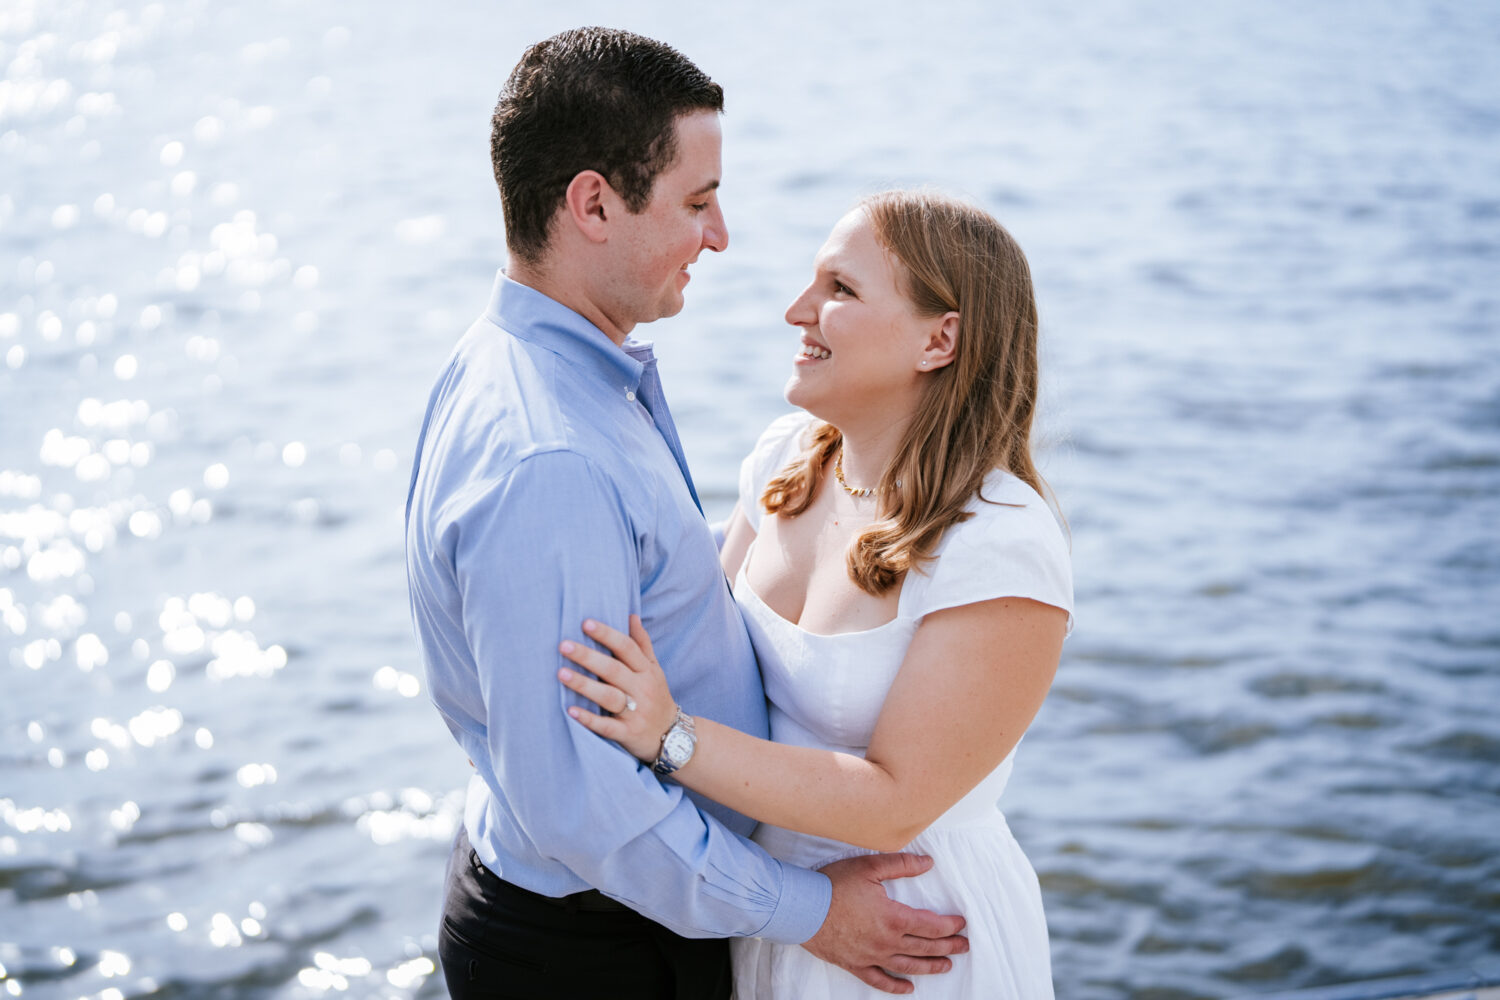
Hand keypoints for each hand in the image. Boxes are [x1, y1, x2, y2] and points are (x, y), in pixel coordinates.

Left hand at [559, 615, 677, 762]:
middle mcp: (642, 689)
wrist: (674, 737)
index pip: (627, 648)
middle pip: (614, 670)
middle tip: (563, 645)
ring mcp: (636, 712)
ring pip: (609, 697)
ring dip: (585, 685)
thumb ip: (642, 644)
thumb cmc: (656, 697)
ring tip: (561, 673)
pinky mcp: (628, 734)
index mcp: (647, 671)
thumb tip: (631, 615)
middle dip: (588, 656)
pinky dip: (590, 720)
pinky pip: (608, 727)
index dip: (607, 634)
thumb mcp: (655, 670)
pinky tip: (571, 710)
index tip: (585, 622)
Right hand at [803, 853, 967, 994]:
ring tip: (946, 966)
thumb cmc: (834, 885)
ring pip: (907, 966)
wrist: (802, 908)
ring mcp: (871, 956)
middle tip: (964, 946)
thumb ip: (902, 864)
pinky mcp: (855, 964)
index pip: (931, 925)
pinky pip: (879, 980)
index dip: (950, 926)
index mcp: (894, 918)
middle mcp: (886, 941)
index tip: (962, 924)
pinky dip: (895, 986)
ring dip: (930, 967)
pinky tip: (908, 989)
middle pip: (925, 948)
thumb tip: (928, 862)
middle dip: (948, 947)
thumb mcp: (869, 867)